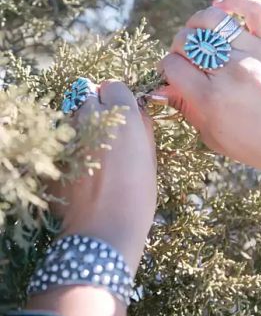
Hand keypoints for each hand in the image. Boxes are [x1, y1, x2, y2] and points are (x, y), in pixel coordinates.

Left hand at [27, 81, 156, 315]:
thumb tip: (139, 110)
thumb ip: (143, 127)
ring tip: (95, 145)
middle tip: (109, 126)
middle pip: (88, 93)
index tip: (125, 111)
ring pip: (73, 113)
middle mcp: (92, 118)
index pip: (114, 85)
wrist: (104, 230)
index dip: (119, 97)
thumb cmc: (137, 196)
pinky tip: (83, 163)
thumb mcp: (150, 157)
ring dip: (83, 121)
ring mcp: (69, 135)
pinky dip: (72, 142)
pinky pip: (63, 136)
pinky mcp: (54, 152)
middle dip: (98, 104)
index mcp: (122, 116)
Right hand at [157, 0, 260, 183]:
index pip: (172, 66)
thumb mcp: (215, 138)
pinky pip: (254, 9)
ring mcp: (254, 54)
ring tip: (199, 35)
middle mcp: (230, 72)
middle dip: (179, 48)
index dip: (167, 69)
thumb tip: (162, 87)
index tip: (173, 74)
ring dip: (197, 23)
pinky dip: (234, 0)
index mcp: (211, 99)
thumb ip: (187, 109)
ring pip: (212, 19)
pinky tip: (222, 7)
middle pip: (187, 41)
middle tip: (187, 59)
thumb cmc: (260, 146)